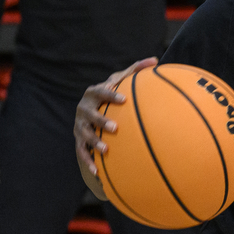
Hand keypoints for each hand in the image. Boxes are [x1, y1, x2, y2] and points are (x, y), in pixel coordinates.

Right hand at [75, 57, 156, 176]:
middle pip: (90, 114)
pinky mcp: (78, 140)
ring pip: (85, 135)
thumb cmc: (110, 95)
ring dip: (94, 143)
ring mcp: (79, 125)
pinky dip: (88, 162)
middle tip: (115, 128)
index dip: (111, 95)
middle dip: (101, 121)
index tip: (124, 100)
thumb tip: (155, 60)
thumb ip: (135, 70)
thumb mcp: (119, 81)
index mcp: (94, 93)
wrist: (88, 111)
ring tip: (106, 151)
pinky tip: (97, 173)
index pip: (101, 91)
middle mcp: (83, 108)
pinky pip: (82, 152)